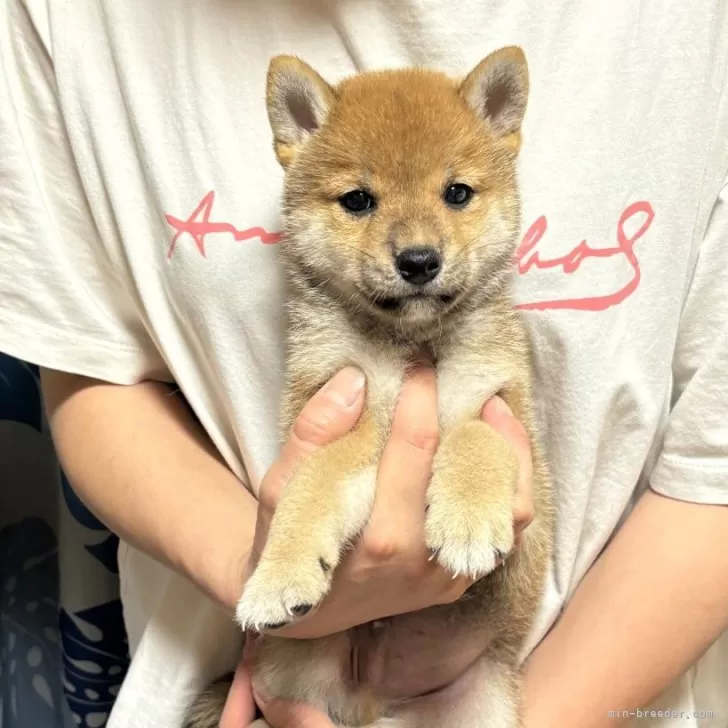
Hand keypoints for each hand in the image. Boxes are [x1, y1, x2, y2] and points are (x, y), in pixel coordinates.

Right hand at [221, 372, 533, 724]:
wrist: (302, 611)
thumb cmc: (287, 543)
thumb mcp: (281, 490)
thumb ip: (314, 434)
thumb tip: (356, 380)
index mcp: (378, 537)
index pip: (416, 446)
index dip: (420, 395)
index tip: (417, 363)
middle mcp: (423, 560)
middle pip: (464, 469)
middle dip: (459, 410)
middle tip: (452, 376)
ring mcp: (448, 577)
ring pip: (508, 507)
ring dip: (506, 449)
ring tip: (491, 408)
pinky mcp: (460, 582)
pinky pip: (508, 531)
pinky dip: (512, 485)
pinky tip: (496, 449)